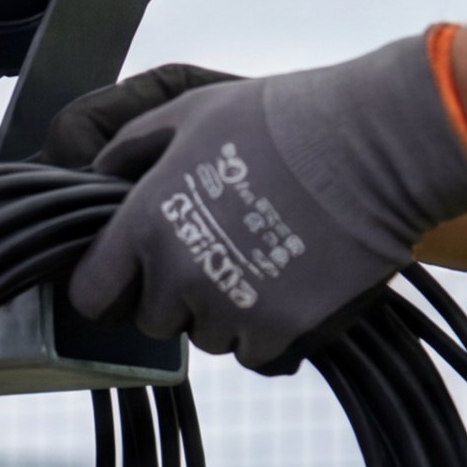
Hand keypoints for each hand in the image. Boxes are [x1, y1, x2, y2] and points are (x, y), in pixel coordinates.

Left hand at [65, 35, 466, 369]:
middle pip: (152, 320)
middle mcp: (179, 276)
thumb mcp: (187, 113)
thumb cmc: (281, 119)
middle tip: (217, 252)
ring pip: (207, 338)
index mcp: (145, 225)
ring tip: (264, 259)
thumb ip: (128, 149)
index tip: (128, 276)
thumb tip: (92, 174)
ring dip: (226, 312)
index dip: (107, 286)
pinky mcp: (282, 333)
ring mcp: (230, 310)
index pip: (90, 294)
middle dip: (176, 296)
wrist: (376, 146)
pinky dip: (270, 331)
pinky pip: (255, 353)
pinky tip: (293, 285)